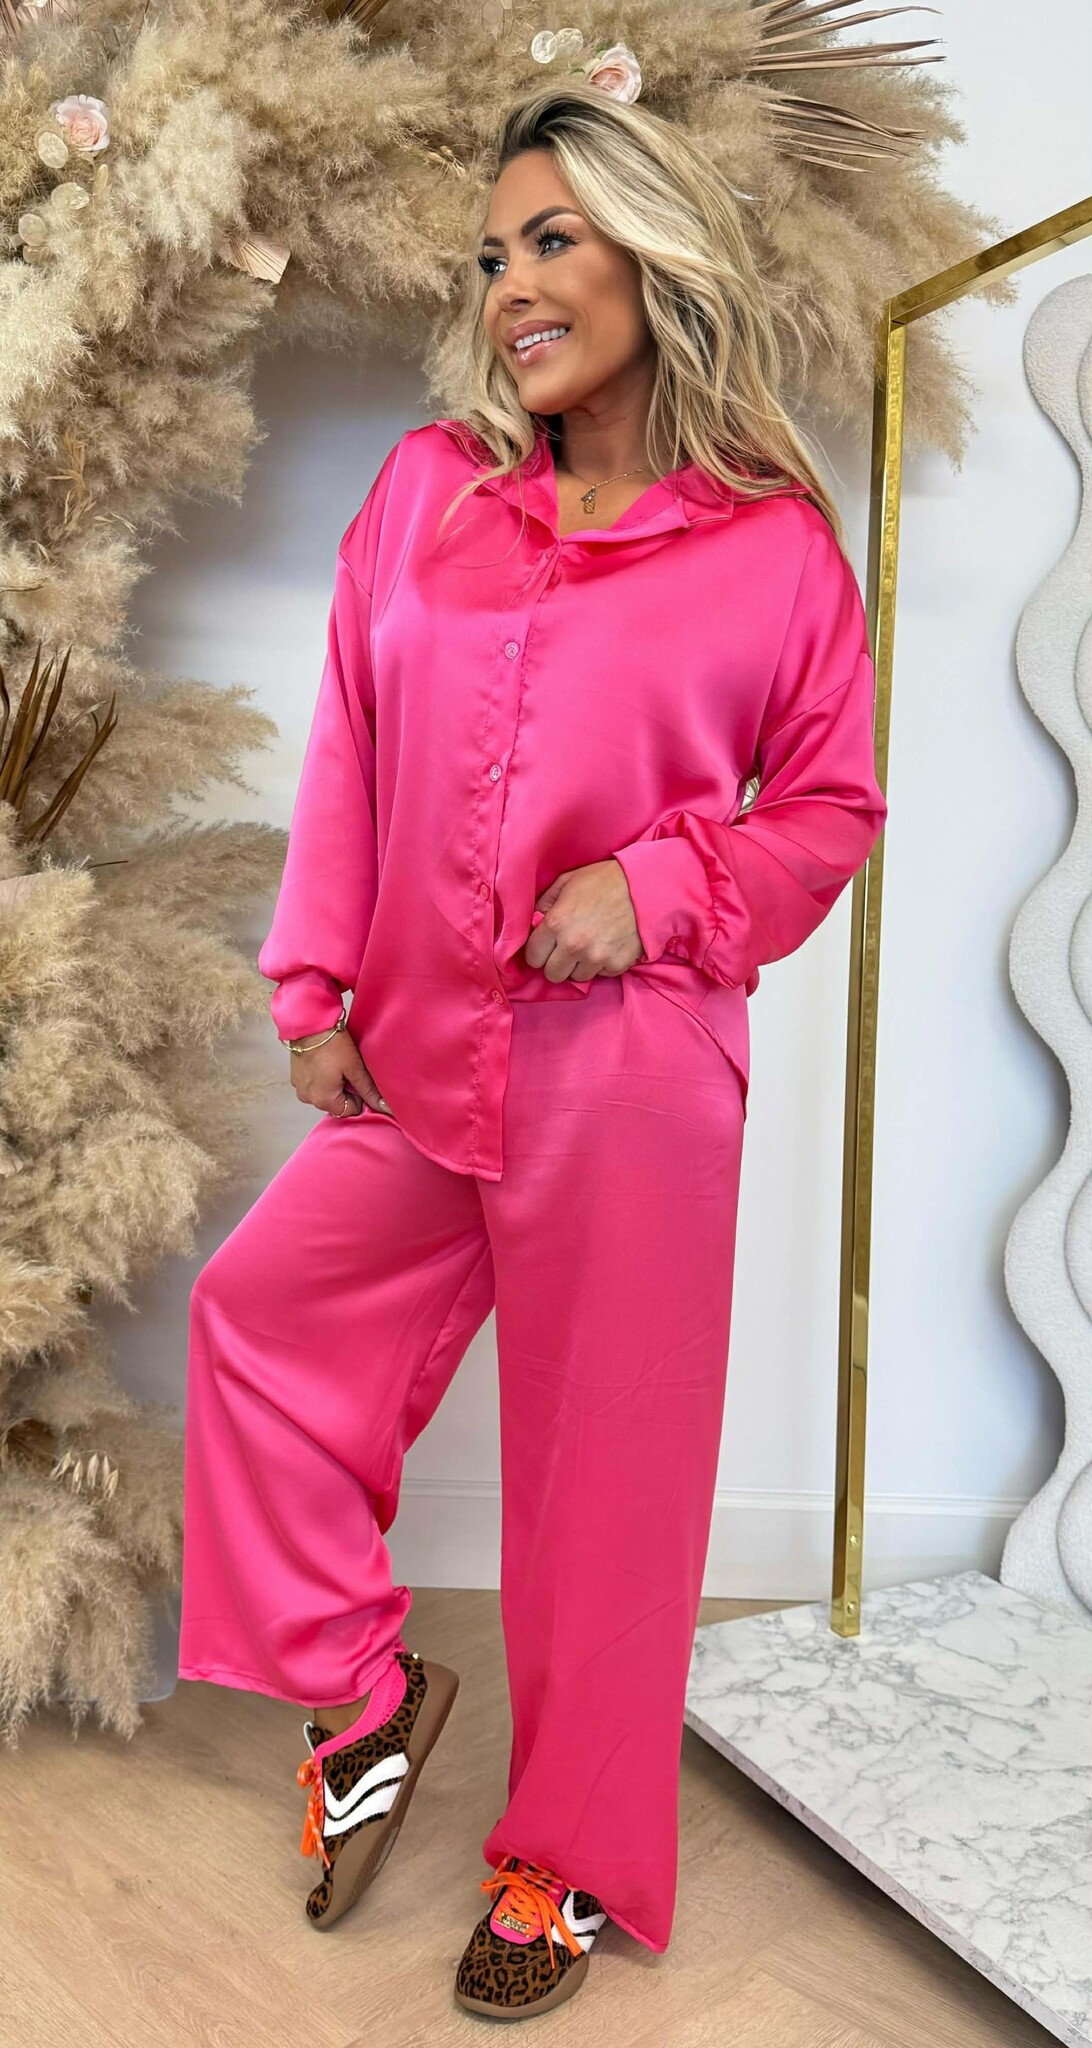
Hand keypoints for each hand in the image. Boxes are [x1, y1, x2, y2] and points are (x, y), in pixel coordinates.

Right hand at [288, 1024, 388, 1116]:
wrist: (309, 1024)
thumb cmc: (331, 1044)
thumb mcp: (355, 1068)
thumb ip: (369, 1091)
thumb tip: (384, 1107)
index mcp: (323, 1100)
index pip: (350, 1110)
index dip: (359, 1096)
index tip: (358, 1078)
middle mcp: (309, 1099)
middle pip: (336, 1103)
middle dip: (345, 1090)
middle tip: (347, 1068)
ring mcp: (300, 1088)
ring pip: (325, 1094)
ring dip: (333, 1084)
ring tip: (336, 1063)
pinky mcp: (295, 1078)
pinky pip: (314, 1085)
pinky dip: (321, 1078)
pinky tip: (325, 1062)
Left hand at [523, 860, 644, 984]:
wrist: (645, 886)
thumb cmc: (604, 880)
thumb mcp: (567, 881)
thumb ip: (545, 903)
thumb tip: (535, 922)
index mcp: (556, 923)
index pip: (533, 957)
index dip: (539, 952)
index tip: (547, 947)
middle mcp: (573, 945)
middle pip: (553, 974)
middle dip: (557, 963)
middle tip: (567, 950)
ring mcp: (597, 958)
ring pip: (578, 977)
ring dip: (580, 965)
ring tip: (591, 945)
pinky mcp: (617, 964)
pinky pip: (602, 974)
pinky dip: (603, 964)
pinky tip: (609, 945)